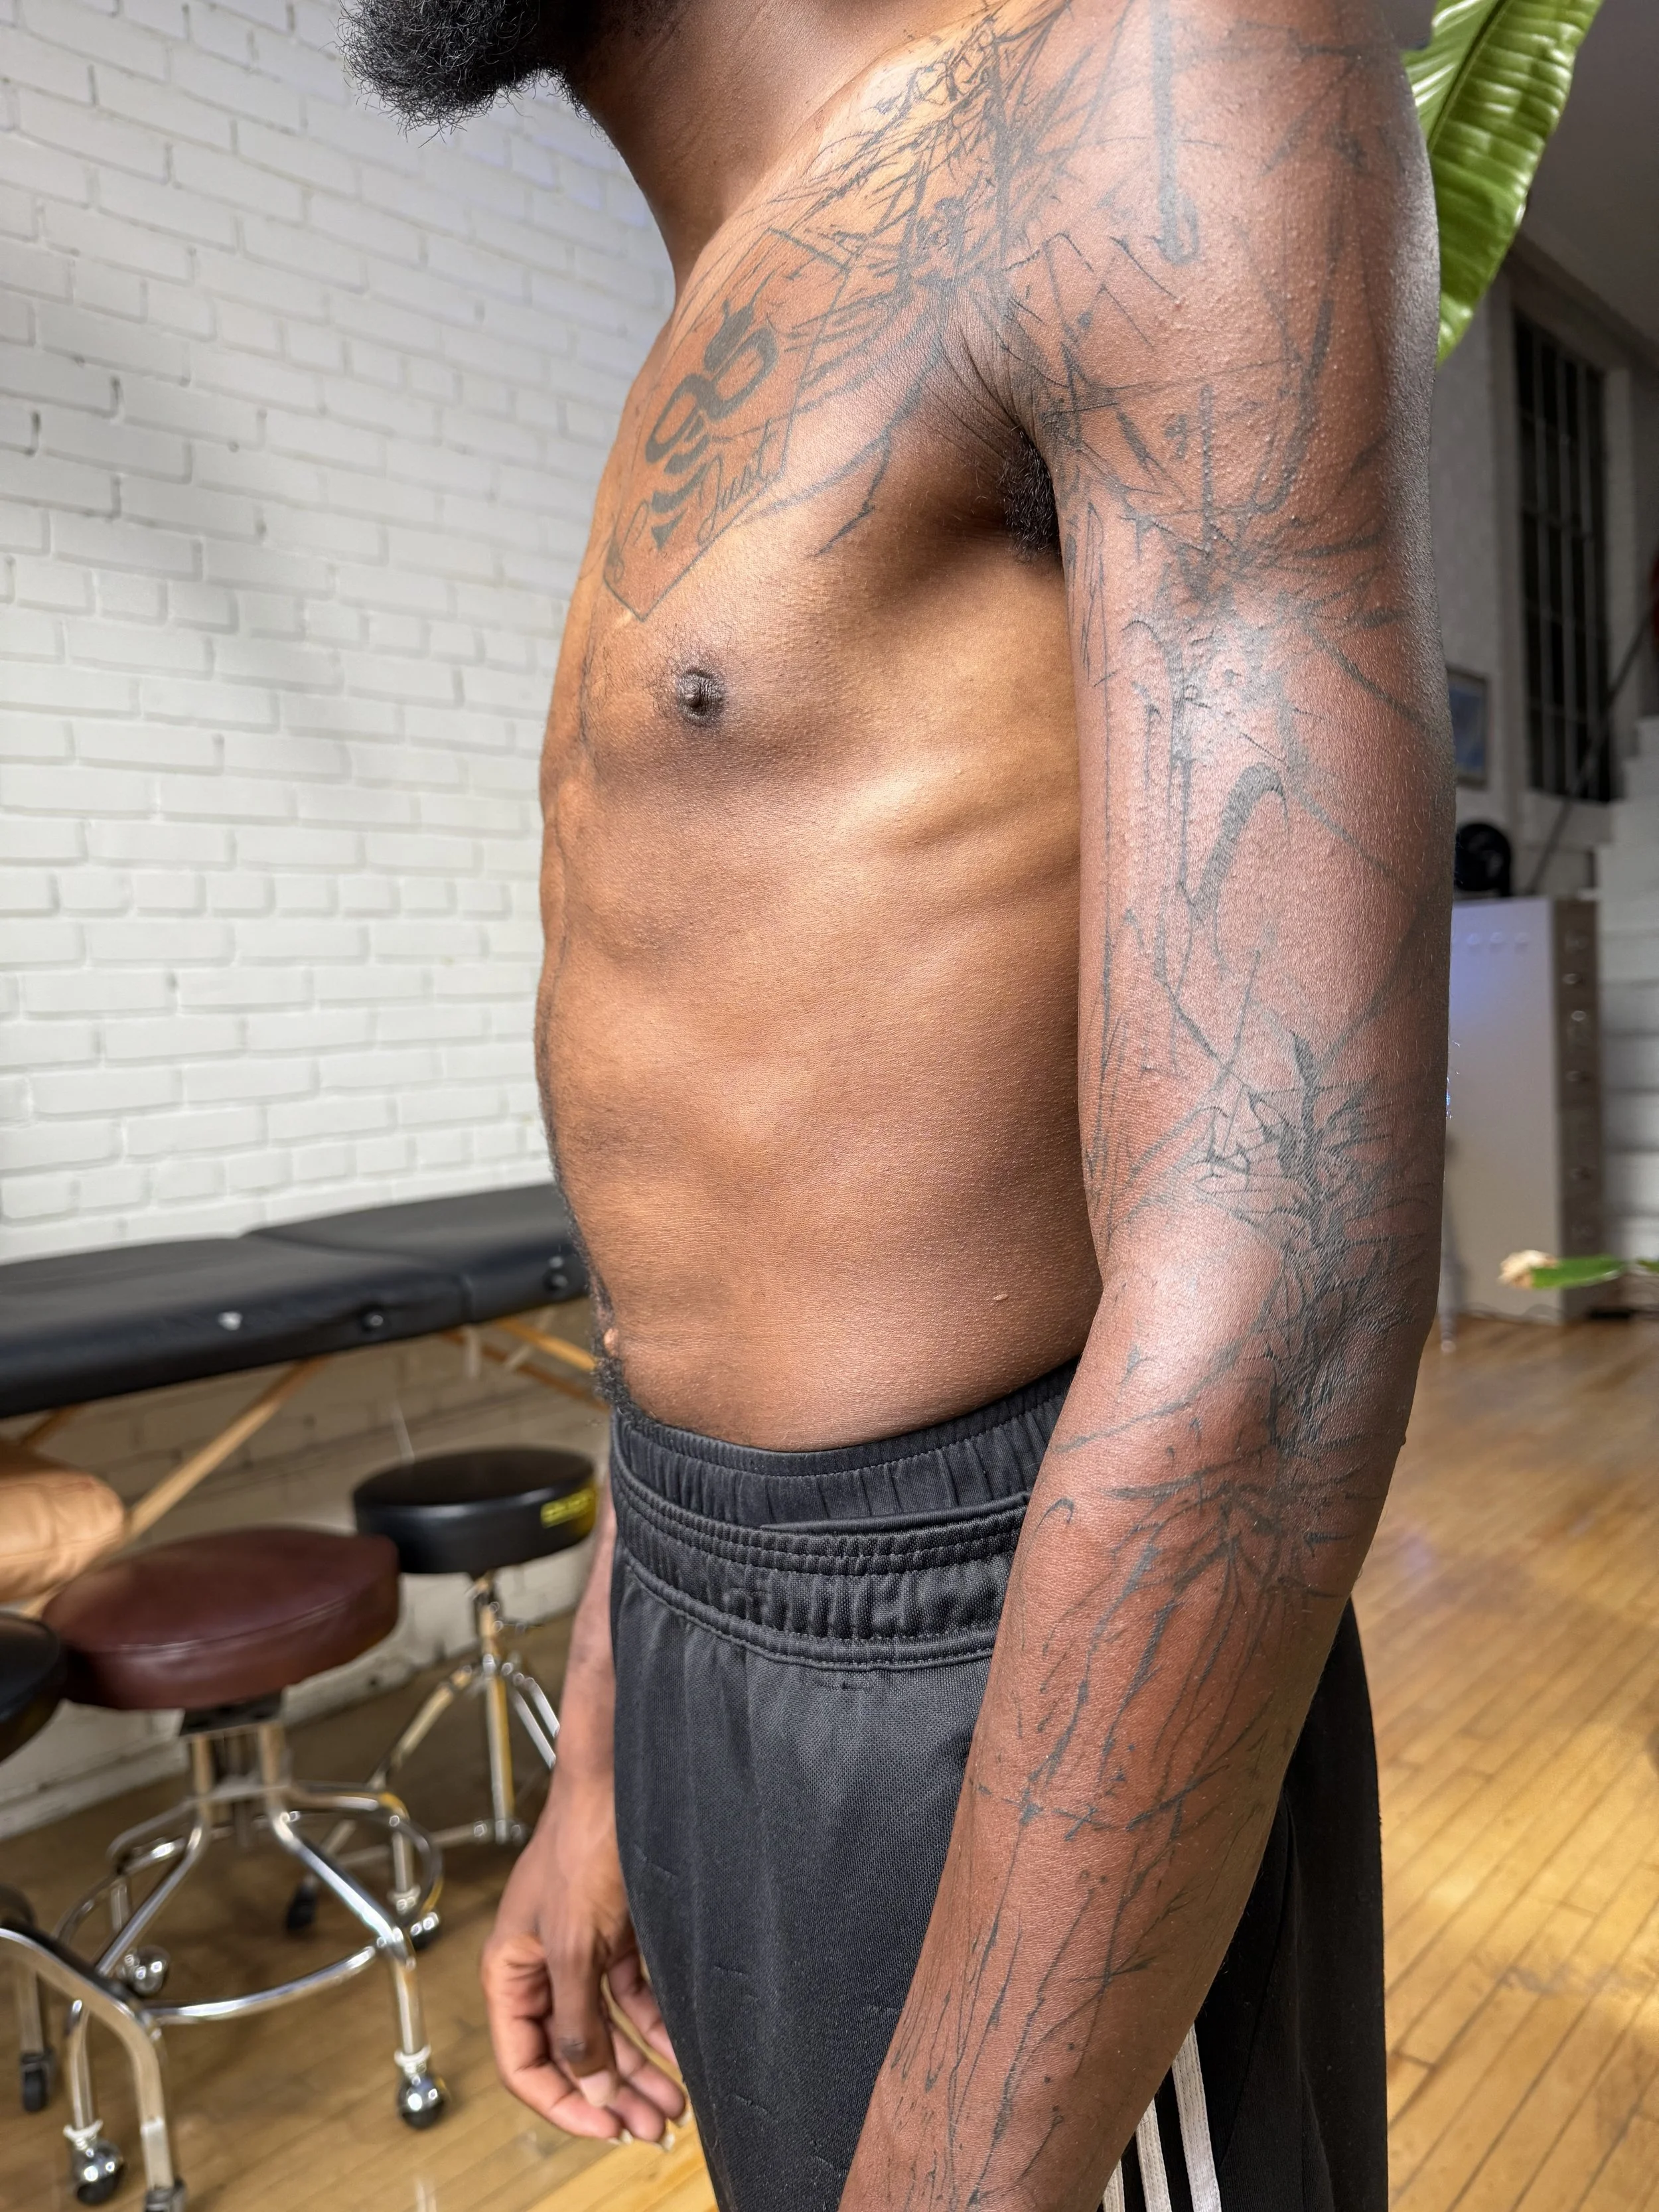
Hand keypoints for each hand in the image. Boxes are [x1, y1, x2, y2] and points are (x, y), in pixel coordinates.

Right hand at [481, 1765, 684, 2142]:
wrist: (619, 1782)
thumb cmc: (582, 1844)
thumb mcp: (575, 1943)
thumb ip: (576, 2018)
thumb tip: (587, 2083)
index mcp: (510, 1971)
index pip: (525, 2062)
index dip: (563, 2102)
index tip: (605, 2127)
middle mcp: (541, 1967)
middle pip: (571, 2052)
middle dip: (612, 2093)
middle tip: (653, 2126)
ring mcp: (578, 1952)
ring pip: (606, 2029)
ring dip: (638, 2067)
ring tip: (673, 2100)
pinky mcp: (612, 1937)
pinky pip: (630, 1997)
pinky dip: (653, 2025)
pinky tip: (679, 2048)